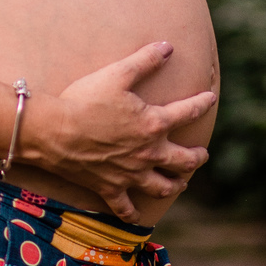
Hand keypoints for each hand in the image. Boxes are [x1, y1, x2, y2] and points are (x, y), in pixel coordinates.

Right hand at [28, 43, 215, 224]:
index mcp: (154, 124)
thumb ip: (145, 60)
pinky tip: (138, 219)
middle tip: (202, 154)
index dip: (201, 103)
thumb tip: (169, 46)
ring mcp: (130, 175)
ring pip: (162, 186)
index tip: (210, 98)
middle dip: (196, 157)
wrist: (55, 132)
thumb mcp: (117, 73)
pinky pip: (126, 208)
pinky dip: (133, 215)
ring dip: (175, 184)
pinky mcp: (110, 188)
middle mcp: (148, 154)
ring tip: (181, 182)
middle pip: (183, 160)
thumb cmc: (85, 100)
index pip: (187, 112)